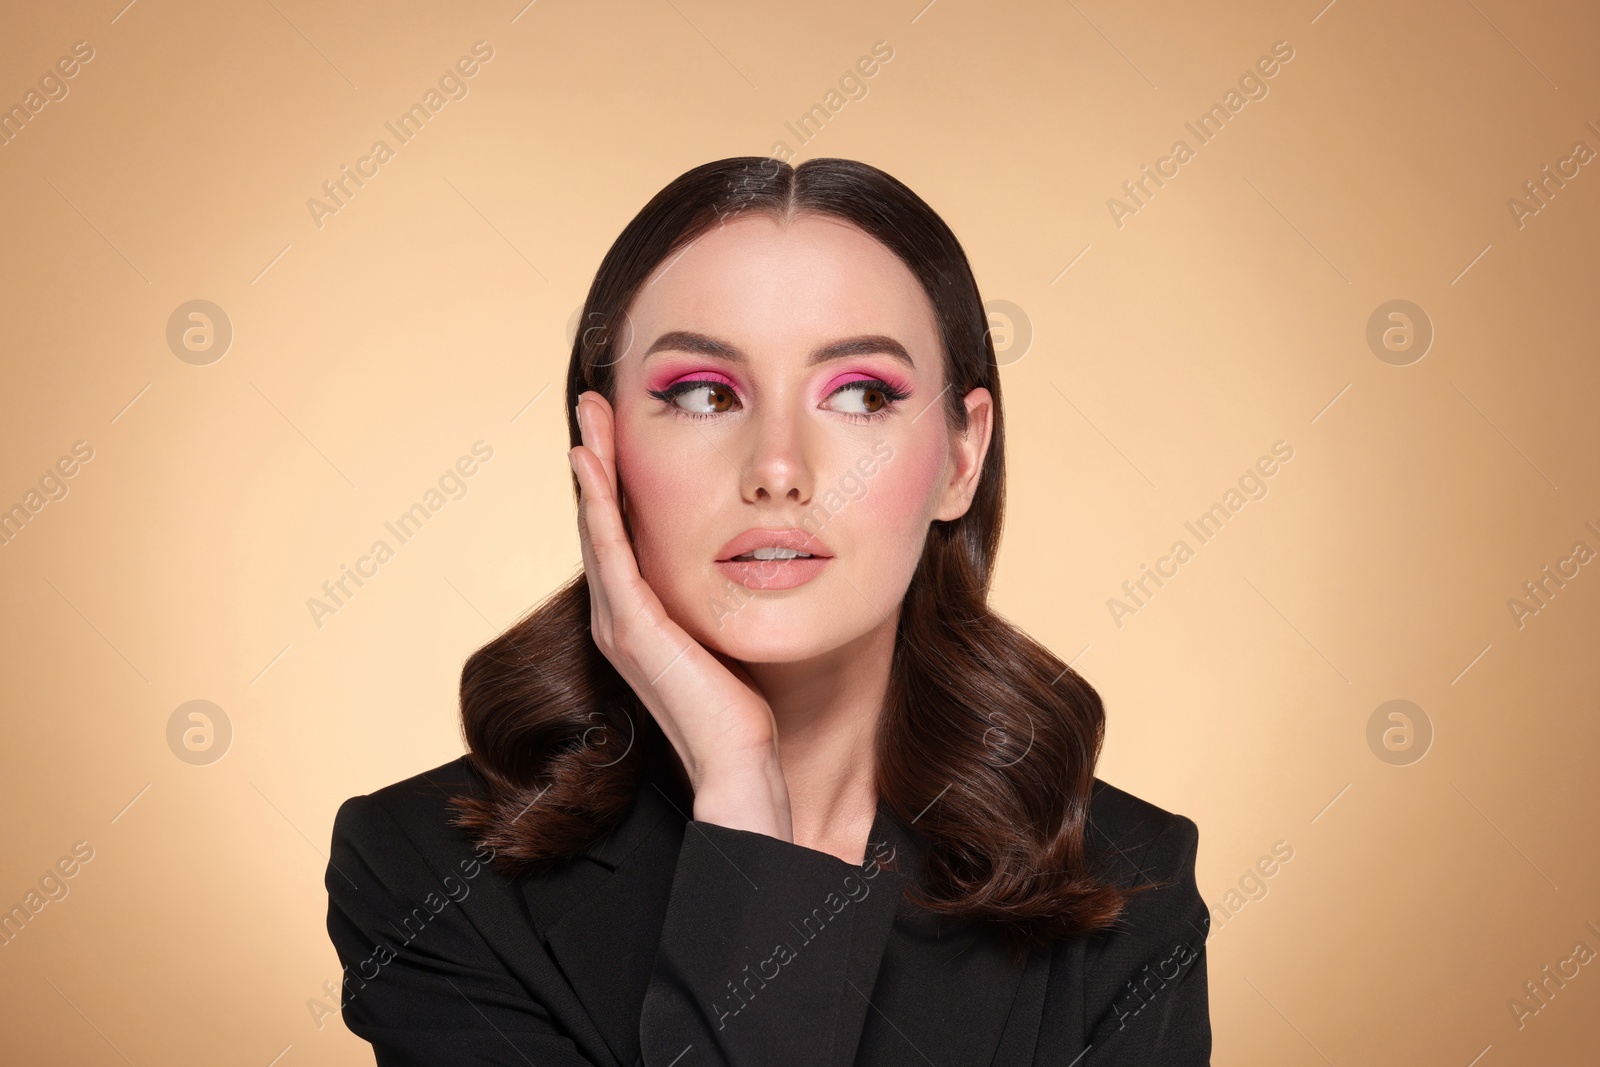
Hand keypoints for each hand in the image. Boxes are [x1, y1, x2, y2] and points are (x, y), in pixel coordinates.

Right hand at [569, 390, 792, 838]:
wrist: (739, 761)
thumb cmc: (741, 706)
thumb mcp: (724, 630)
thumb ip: (714, 595)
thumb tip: (741, 557)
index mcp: (636, 616)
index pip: (619, 531)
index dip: (613, 478)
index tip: (616, 429)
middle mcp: (616, 615)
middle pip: (598, 520)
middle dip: (596, 458)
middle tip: (593, 404)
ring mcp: (617, 622)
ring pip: (596, 527)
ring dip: (590, 467)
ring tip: (588, 417)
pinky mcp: (630, 628)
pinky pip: (609, 552)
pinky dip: (597, 505)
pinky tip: (592, 464)